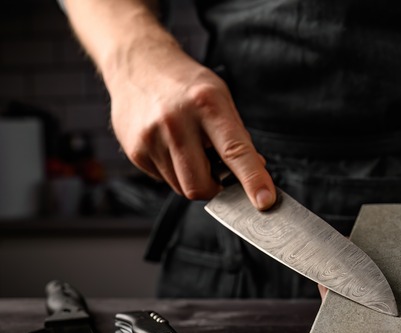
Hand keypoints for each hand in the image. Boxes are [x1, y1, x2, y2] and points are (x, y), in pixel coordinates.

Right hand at [105, 42, 275, 209]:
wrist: (139, 64)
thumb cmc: (185, 83)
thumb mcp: (220, 97)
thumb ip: (237, 136)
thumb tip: (255, 170)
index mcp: (206, 104)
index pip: (235, 151)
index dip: (253, 180)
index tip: (265, 201)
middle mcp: (176, 122)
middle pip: (200, 185)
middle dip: (215, 189)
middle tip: (219, 173)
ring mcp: (151, 138)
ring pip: (181, 188)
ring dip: (193, 179)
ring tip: (191, 151)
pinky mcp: (135, 150)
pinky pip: (164, 180)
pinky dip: (174, 172)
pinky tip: (171, 148)